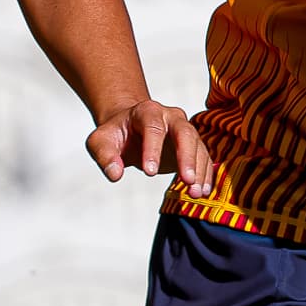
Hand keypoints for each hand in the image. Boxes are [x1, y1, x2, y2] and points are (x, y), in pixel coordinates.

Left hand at [85, 98, 213, 191]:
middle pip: (184, 133)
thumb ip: (105, 156)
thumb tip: (115, 174)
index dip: (153, 149)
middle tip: (187, 180)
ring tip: (196, 193)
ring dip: (199, 170)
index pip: (153, 128)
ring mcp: (184, 130)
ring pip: (198, 146)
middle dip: (187, 157)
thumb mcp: (100, 142)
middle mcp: (170, 117)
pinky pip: (203, 158)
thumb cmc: (115, 134)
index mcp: (147, 112)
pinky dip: (205, 174)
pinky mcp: (192, 145)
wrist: (129, 129)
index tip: (149, 173)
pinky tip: (203, 191)